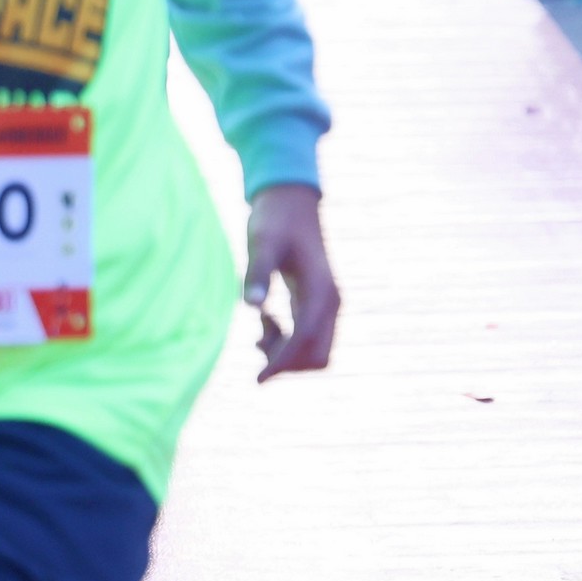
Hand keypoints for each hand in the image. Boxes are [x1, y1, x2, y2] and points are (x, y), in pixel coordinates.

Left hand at [245, 182, 338, 380]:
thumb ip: (257, 272)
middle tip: (256, 341)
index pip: (306, 341)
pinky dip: (287, 341)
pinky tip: (266, 319)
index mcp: (321, 291)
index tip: (257, 379)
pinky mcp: (317, 304)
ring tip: (261, 325)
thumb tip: (250, 306)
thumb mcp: (261, 241)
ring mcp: (327, 304)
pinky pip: (308, 338)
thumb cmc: (274, 219)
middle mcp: (331, 302)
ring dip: (286, 352)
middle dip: (287, 362)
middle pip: (318, 356)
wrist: (290, 201)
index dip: (282, 363)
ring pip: (314, 350)